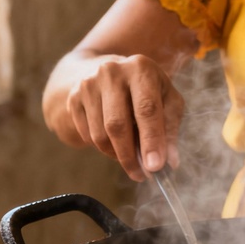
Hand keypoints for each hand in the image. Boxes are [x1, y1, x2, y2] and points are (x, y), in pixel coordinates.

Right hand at [46, 53, 184, 181]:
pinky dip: (104, 148)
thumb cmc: (146, 91)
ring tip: (131, 158)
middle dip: (130, 156)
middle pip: (117, 124)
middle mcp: (112, 71)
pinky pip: (88, 135)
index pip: (146, 109)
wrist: (108, 74)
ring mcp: (89, 84)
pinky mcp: (74, 98)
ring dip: (117, 155)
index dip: (151, 140)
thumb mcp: (167, 101)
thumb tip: (169, 162)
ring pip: (100, 134)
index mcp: (141, 68)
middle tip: (141, 175)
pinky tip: (115, 144)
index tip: (155, 167)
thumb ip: (170, 129)